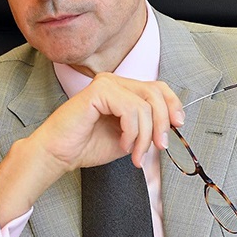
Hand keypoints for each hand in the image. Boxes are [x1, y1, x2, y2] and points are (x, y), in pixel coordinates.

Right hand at [0, 73, 182, 225]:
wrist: (59, 155)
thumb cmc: (87, 146)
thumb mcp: (128, 137)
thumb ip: (147, 127)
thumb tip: (172, 124)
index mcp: (122, 89)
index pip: (158, 88)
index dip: (173, 105)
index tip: (177, 126)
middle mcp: (114, 81)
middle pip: (156, 93)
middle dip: (162, 124)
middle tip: (158, 147)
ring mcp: (106, 83)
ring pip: (145, 105)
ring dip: (145, 135)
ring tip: (135, 153)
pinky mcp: (98, 90)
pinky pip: (130, 109)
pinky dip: (132, 131)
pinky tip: (122, 143)